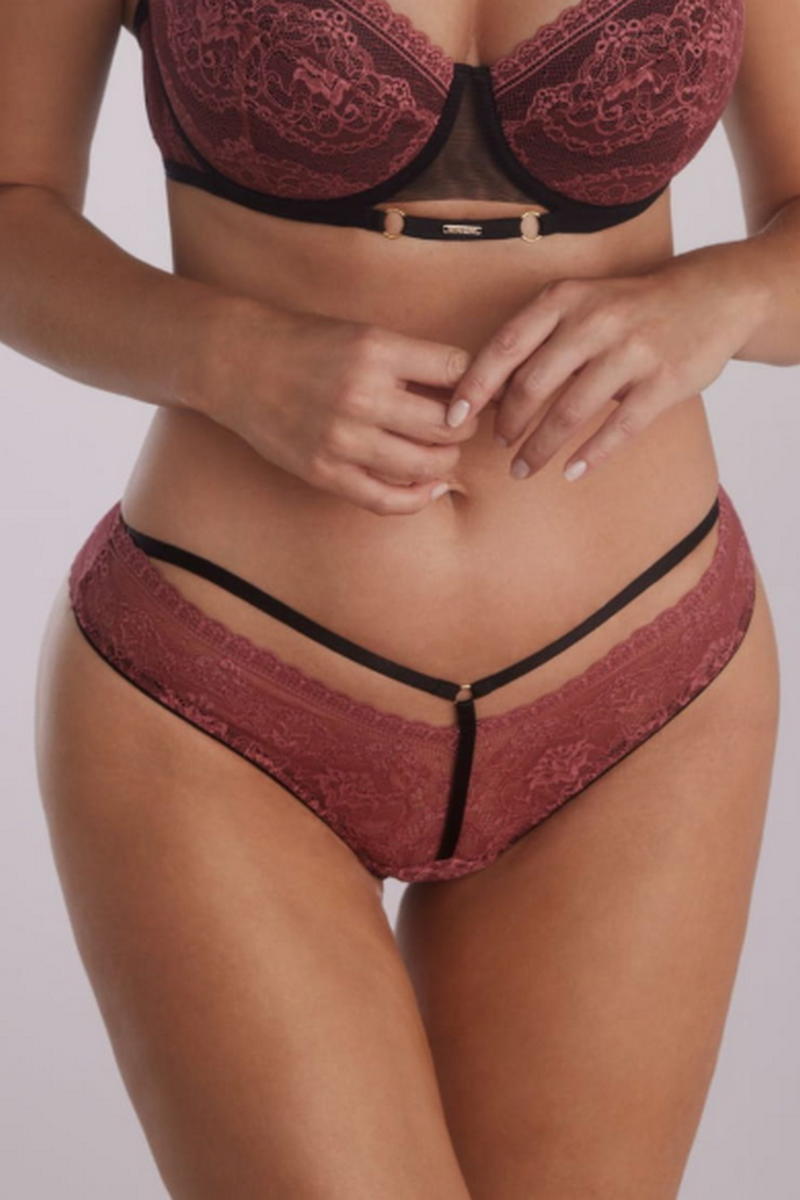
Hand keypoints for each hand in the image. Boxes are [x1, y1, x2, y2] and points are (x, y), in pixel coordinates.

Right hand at [197, 301, 476, 514]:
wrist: (237, 363)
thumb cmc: (306, 345)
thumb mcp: (362, 334)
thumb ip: (410, 362)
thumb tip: (469, 389)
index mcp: (376, 351)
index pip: (457, 371)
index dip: (477, 385)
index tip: (477, 393)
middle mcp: (362, 396)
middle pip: (448, 424)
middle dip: (466, 426)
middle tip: (463, 425)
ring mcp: (342, 439)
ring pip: (426, 465)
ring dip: (446, 461)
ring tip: (443, 452)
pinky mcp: (325, 472)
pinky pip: (387, 500)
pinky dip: (419, 498)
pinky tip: (429, 487)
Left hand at [444, 262, 761, 481]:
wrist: (713, 294)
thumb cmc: (631, 307)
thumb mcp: (582, 301)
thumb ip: (540, 338)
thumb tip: (485, 391)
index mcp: (565, 299)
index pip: (505, 346)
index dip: (474, 385)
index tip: (453, 417)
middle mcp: (595, 320)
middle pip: (532, 384)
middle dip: (508, 423)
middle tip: (498, 446)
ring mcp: (632, 351)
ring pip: (570, 412)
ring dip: (540, 448)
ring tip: (523, 470)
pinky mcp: (665, 381)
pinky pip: (619, 428)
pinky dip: (590, 455)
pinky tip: (571, 472)